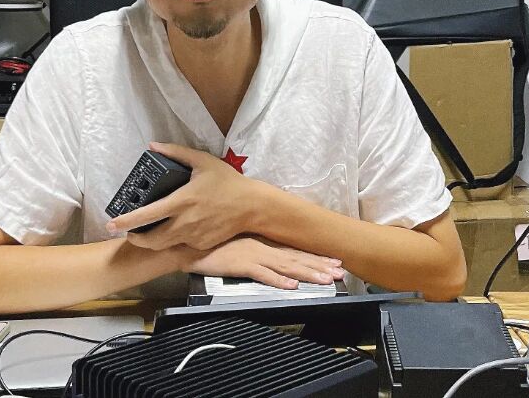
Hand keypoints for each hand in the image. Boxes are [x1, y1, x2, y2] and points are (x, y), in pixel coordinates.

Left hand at [107, 142, 264, 250]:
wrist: (251, 206)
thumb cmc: (226, 181)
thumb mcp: (202, 161)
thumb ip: (176, 152)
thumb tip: (153, 146)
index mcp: (182, 200)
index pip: (148, 214)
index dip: (127, 221)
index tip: (112, 223)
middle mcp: (186, 222)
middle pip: (152, 239)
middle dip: (135, 238)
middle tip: (128, 232)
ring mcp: (194, 236)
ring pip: (164, 246)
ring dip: (150, 243)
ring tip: (143, 235)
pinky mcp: (202, 245)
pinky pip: (180, 246)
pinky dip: (171, 242)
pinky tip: (170, 233)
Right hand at [186, 237, 344, 290]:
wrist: (188, 244)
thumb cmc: (210, 243)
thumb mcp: (237, 242)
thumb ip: (253, 246)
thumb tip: (267, 253)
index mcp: (261, 242)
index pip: (294, 251)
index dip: (315, 257)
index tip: (334, 262)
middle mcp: (261, 247)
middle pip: (296, 258)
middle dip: (319, 265)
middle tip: (340, 272)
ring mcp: (252, 255)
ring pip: (286, 266)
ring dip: (307, 273)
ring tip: (326, 279)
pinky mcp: (241, 265)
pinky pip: (263, 274)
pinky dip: (278, 280)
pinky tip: (291, 286)